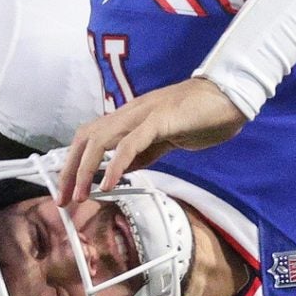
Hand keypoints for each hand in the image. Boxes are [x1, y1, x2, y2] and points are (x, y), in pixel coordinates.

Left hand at [53, 77, 246, 205]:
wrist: (232, 96)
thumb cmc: (204, 114)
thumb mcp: (168, 138)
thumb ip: (144, 151)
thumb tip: (122, 170)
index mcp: (132, 116)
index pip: (90, 136)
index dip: (74, 162)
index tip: (68, 189)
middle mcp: (131, 112)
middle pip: (85, 137)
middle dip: (70, 169)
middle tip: (64, 199)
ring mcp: (144, 113)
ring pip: (100, 139)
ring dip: (85, 169)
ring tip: (80, 196)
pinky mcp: (160, 119)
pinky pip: (130, 143)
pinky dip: (114, 164)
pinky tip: (107, 184)